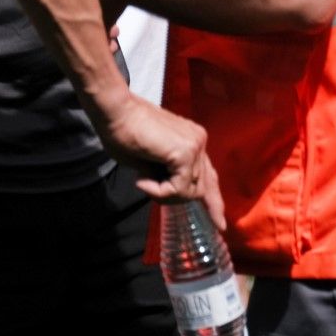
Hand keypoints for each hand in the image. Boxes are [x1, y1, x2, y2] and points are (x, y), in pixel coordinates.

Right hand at [89, 90, 223, 227]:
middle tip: (171, 200)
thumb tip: (170, 192)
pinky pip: (178, 187)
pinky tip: (143, 179)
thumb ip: (165, 175)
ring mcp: (195, 145)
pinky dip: (159, 191)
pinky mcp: (185, 151)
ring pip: (190, 191)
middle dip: (188, 201)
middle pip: (203, 187)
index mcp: (193, 142)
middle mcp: (199, 142)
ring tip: (143, 179)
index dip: (213, 201)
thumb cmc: (124, 135)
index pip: (209, 176)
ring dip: (163, 193)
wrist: (116, 113)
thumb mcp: (149, 163)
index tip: (220, 223)